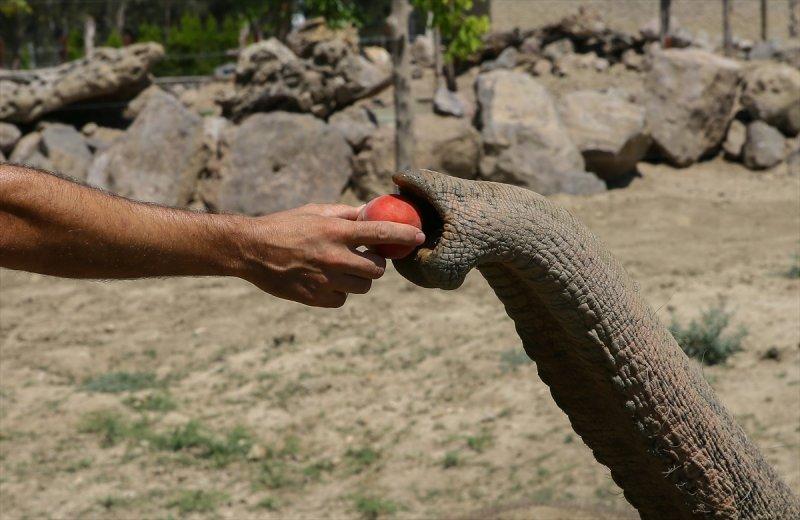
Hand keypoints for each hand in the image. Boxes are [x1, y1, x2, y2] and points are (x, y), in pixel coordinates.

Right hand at [234, 204, 424, 307]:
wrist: (250, 250)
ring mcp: (325, 279)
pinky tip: (326, 281)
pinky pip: (342, 299)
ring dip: (359, 279)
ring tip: (343, 268)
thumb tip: (371, 211)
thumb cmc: (284, 225)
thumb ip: (345, 214)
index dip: (404, 235)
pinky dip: (339, 292)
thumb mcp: (315, 212)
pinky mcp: (315, 298)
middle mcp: (334, 256)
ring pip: (363, 287)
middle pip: (377, 269)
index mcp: (335, 232)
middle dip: (376, 263)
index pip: (380, 232)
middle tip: (366, 257)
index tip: (419, 236)